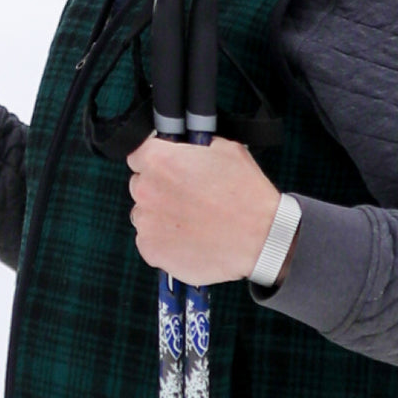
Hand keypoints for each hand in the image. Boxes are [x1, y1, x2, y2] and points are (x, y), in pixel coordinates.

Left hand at [126, 136, 280, 285]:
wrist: (259, 238)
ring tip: (190, 220)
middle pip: (141, 184)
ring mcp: (146, 223)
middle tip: (185, 195)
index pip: (138, 154)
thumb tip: (187, 149)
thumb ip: (195, 147)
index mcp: (159, 160)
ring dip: (160, 214)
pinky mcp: (151, 250)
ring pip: (145, 213)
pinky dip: (164, 239)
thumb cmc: (244, 193)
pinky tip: (188, 238)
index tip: (167, 167)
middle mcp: (147, 190)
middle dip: (158, 187)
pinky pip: (149, 240)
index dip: (155, 160)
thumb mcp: (225, 149)